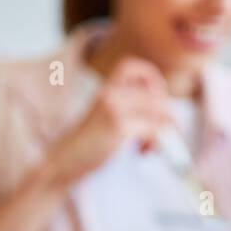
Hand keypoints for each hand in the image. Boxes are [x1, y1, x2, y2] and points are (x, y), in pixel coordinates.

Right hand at [41, 57, 176, 189]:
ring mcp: (115, 108)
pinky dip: (158, 143)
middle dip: (167, 116)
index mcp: (105, 88)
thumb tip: (167, 116)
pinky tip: (143, 153)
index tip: (153, 102)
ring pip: (161, 111)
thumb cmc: (86, 147)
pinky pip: (156, 130)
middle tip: (159, 133)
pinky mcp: (120, 127)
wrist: (63, 163)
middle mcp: (110, 92)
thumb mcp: (104, 119)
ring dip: (165, 132)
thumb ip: (127, 110)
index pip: (134, 67)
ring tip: (150, 147)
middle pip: (157, 95)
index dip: (152, 79)